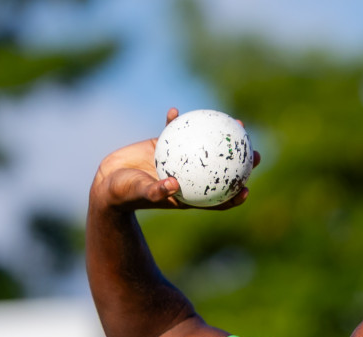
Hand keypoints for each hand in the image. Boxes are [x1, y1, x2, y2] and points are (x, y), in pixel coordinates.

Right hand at [90, 108, 260, 211]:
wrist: (107, 183)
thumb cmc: (124, 195)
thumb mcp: (140, 193)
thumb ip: (156, 192)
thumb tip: (173, 185)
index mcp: (187, 195)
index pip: (216, 200)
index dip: (234, 197)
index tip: (247, 189)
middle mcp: (188, 177)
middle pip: (220, 170)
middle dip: (240, 162)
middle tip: (254, 151)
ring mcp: (179, 159)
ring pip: (206, 146)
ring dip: (222, 135)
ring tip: (235, 121)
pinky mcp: (165, 145)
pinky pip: (176, 130)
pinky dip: (176, 121)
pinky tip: (174, 111)